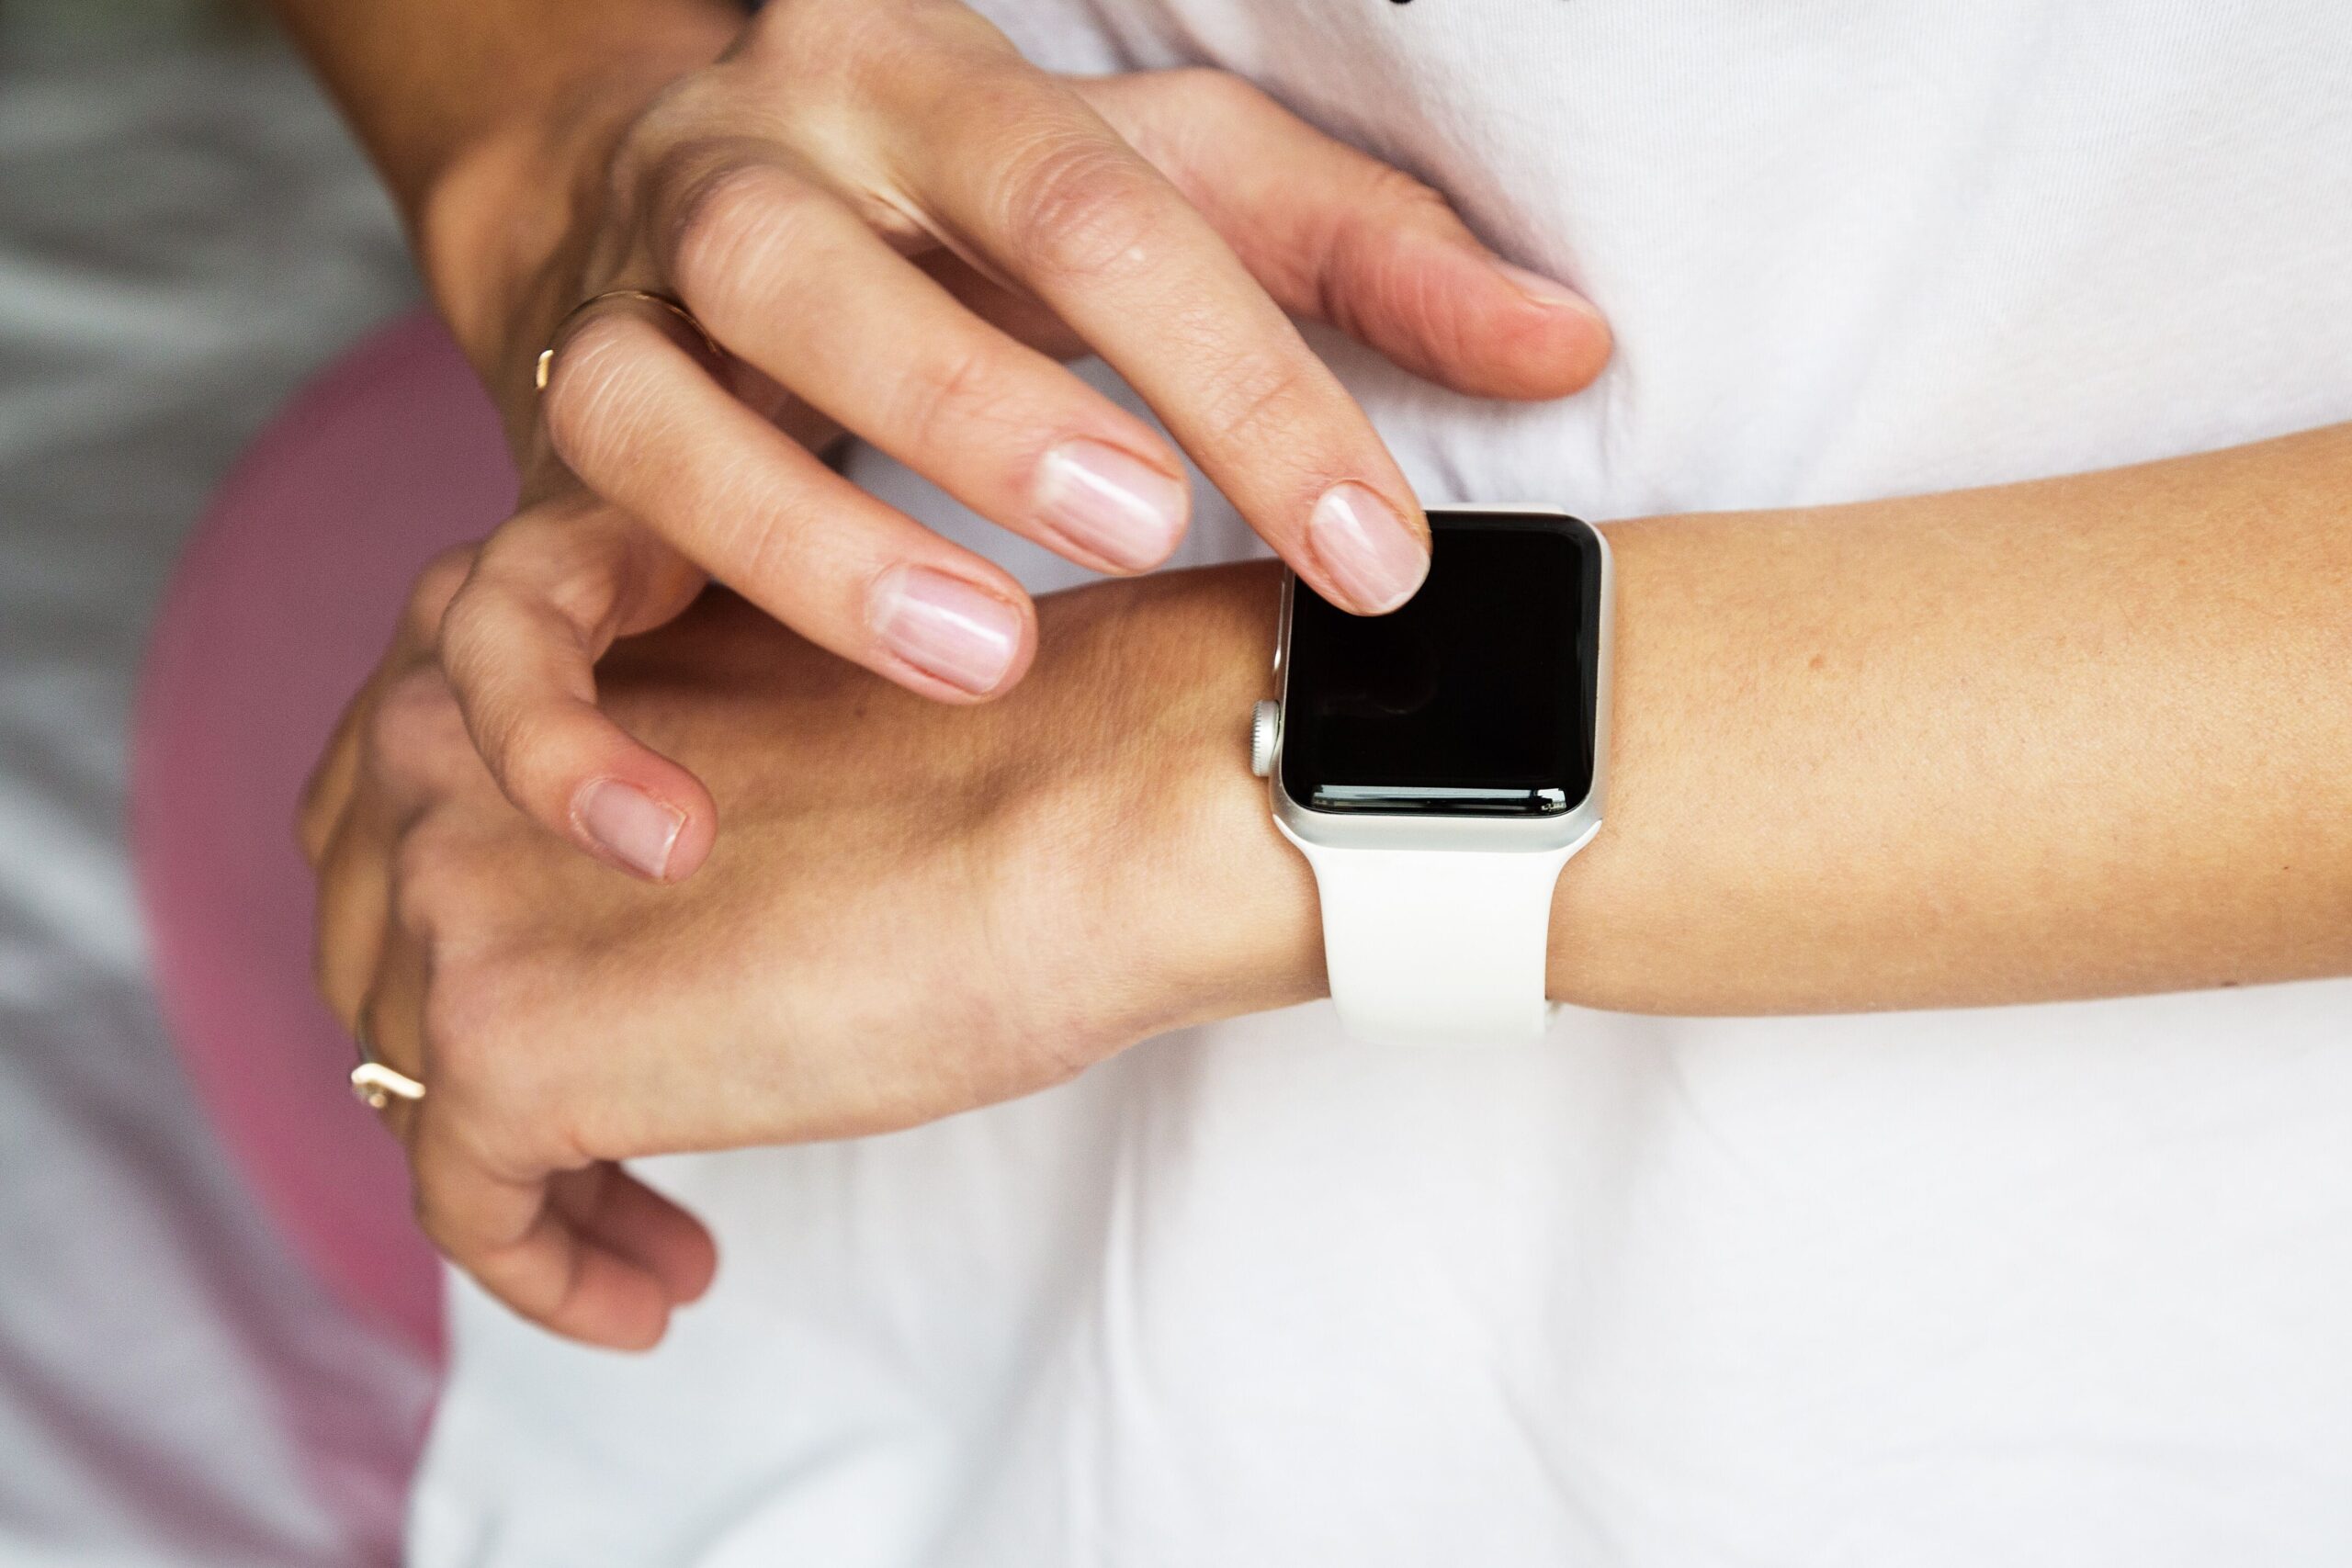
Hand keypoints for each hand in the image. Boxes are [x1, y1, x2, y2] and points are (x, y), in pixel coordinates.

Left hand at [300, 556, 1316, 1349]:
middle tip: (599, 1148)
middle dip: (478, 1061)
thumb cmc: (1003, 749)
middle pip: (386, 957)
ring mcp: (455, 899)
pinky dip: (547, 1271)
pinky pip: (471, 1204)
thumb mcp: (768, 715)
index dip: (457, 932)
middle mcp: (434, 750)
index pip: (397, 816)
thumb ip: (660, 771)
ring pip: (417, 1083)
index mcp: (502, 636)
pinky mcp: (505, 1043)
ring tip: (654, 1245)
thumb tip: (654, 916)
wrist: (1093, 793)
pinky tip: (653, 1300)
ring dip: (530, 1182)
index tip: (580, 1004)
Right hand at [415, 2, 1610, 883]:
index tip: (1373, 556)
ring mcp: (615, 328)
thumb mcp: (1168, 183)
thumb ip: (1361, 256)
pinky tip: (665, 831)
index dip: (1240, 379)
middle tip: (1137, 531)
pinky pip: (499, 598)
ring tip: (969, 660)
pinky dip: (555, 716)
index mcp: (919, 88)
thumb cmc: (973, 206)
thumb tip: (1570, 345)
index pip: (1087, 206)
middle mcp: (745, 185)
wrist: (671, 177)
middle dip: (975, 402)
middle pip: (815, 268)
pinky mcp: (533, 482)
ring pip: (647, 416)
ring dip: (798, 542)